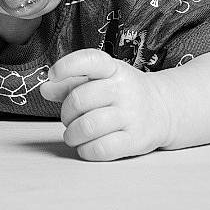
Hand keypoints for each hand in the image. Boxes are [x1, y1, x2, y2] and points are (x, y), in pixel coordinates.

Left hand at [39, 49, 171, 161]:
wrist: (164, 110)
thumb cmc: (123, 93)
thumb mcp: (100, 80)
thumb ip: (71, 82)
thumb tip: (45, 88)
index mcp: (114, 69)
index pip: (90, 60)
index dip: (67, 66)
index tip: (52, 75)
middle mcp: (124, 89)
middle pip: (79, 100)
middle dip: (66, 113)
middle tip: (69, 118)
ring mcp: (132, 115)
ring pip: (87, 127)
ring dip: (72, 135)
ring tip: (74, 135)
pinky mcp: (136, 140)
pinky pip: (100, 149)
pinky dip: (86, 150)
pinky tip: (87, 146)